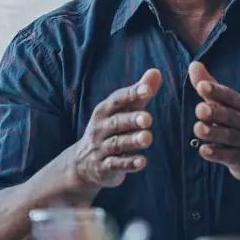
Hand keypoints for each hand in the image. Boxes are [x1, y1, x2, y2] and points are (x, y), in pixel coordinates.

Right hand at [66, 69, 160, 193]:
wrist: (83, 163)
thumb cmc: (110, 129)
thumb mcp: (123, 111)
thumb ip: (140, 94)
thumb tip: (156, 72)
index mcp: (104, 111)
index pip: (118, 100)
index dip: (132, 94)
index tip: (147, 90)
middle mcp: (100, 128)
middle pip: (116, 122)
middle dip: (132, 120)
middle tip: (148, 119)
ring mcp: (101, 149)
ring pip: (117, 144)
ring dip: (132, 141)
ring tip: (147, 138)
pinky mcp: (104, 168)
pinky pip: (116, 165)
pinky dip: (128, 164)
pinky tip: (142, 162)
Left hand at [190, 61, 239, 184]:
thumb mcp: (231, 106)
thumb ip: (211, 88)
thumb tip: (193, 64)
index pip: (229, 96)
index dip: (216, 91)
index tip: (201, 86)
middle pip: (229, 115)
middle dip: (215, 112)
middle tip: (199, 109)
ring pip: (229, 136)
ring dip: (214, 133)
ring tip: (198, 129)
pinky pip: (231, 156)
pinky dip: (218, 154)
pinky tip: (204, 151)